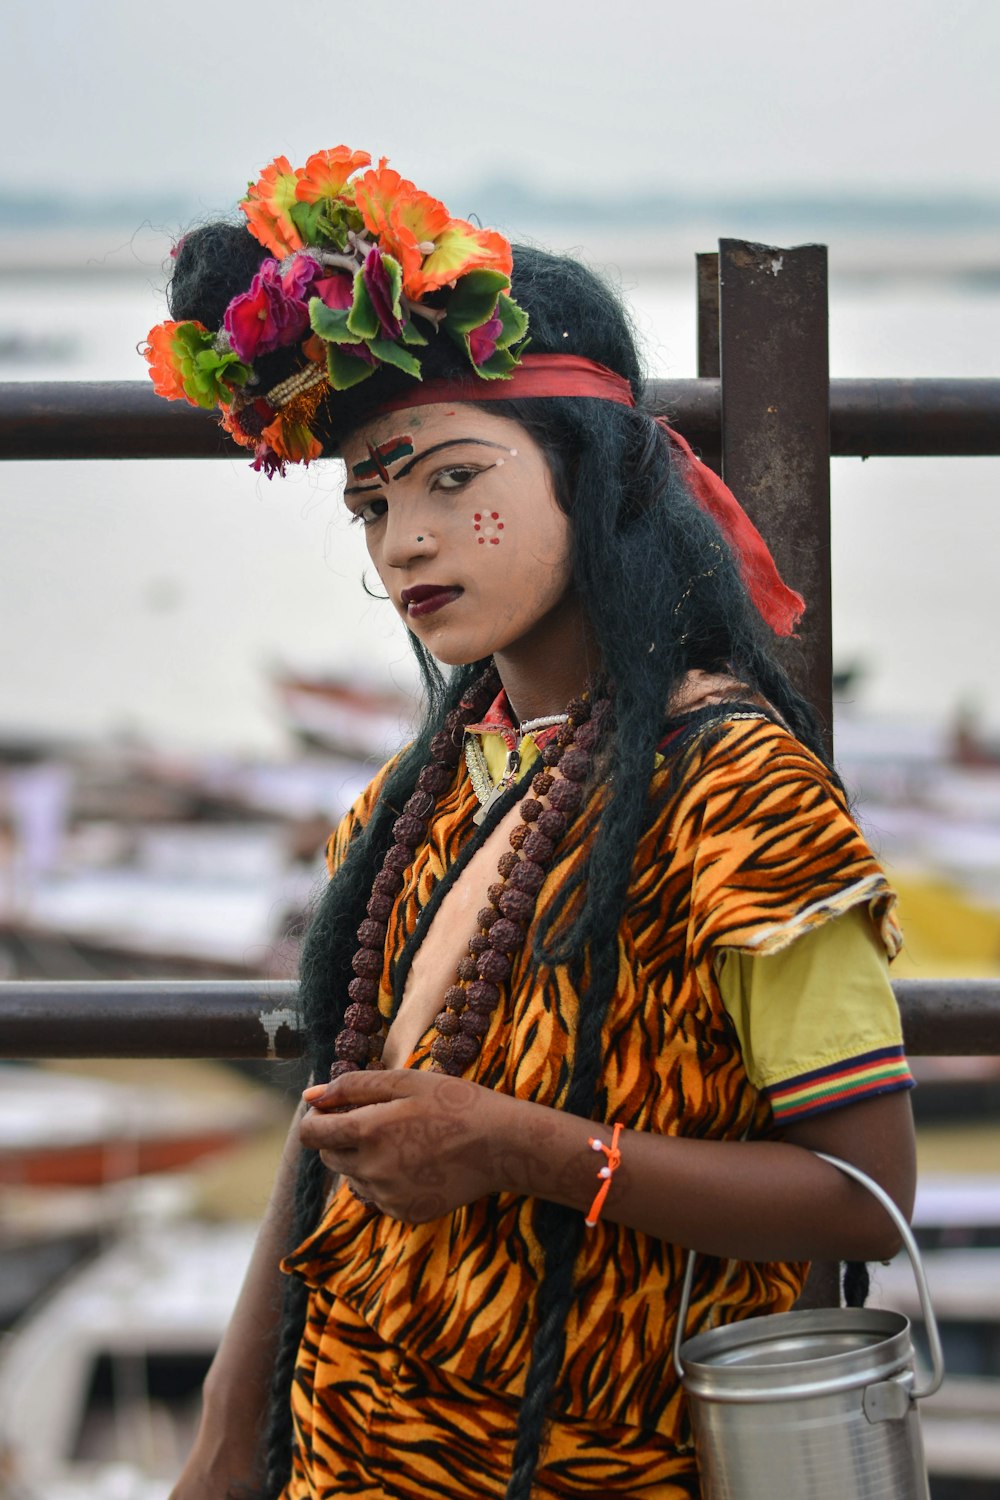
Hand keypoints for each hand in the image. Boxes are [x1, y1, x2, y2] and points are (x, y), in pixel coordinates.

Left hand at [299, 1070, 511, 1221]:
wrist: (501, 1146)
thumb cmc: (454, 1103)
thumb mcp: (405, 1081)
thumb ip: (352, 1087)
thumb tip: (310, 1094)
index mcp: (367, 1131)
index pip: (311, 1134)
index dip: (317, 1119)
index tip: (333, 1110)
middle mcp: (371, 1170)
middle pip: (329, 1155)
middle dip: (341, 1137)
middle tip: (378, 1120)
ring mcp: (387, 1197)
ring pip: (352, 1177)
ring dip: (364, 1158)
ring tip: (404, 1140)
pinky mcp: (404, 1213)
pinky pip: (377, 1197)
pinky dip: (386, 1180)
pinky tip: (417, 1162)